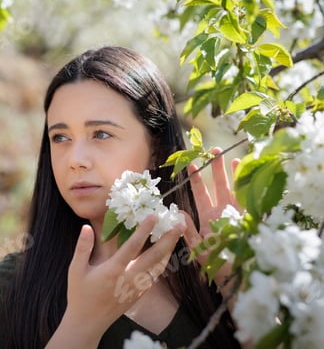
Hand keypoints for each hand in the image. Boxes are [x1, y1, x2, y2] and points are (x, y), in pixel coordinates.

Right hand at [46, 215, 184, 347]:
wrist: (88, 323)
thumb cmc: (80, 294)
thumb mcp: (75, 269)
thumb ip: (82, 247)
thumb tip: (86, 227)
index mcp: (113, 270)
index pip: (132, 246)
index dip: (144, 230)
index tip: (154, 216)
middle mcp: (129, 278)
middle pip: (154, 256)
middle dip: (168, 239)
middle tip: (179, 224)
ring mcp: (136, 288)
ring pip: (158, 266)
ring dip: (169, 250)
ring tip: (177, 235)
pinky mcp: (139, 294)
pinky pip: (155, 276)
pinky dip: (163, 262)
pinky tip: (166, 253)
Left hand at [183, 148, 239, 288]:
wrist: (236, 278)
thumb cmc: (215, 266)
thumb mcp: (199, 249)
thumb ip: (189, 232)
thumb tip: (178, 213)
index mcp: (206, 218)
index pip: (199, 194)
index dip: (195, 180)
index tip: (190, 165)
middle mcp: (220, 212)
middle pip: (216, 186)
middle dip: (214, 169)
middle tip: (212, 150)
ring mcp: (236, 214)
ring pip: (233, 189)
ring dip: (231, 173)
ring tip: (229, 156)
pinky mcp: (249, 218)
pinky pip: (248, 198)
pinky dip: (247, 184)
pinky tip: (245, 170)